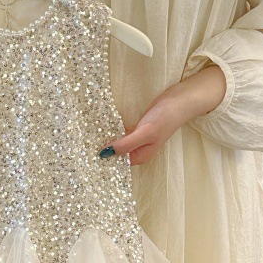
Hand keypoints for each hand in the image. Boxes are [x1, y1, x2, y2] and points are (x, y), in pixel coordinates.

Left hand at [98, 64, 226, 164]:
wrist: (178, 100)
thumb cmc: (165, 118)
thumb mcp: (145, 132)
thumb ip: (126, 144)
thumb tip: (105, 153)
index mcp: (140, 156)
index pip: (116, 162)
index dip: (102, 159)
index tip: (86, 155)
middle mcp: (137, 150)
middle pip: (115, 153)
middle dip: (101, 149)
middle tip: (83, 144)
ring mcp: (136, 139)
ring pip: (116, 142)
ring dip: (105, 139)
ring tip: (87, 136)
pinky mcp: (136, 128)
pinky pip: (119, 132)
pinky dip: (112, 130)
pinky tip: (100, 127)